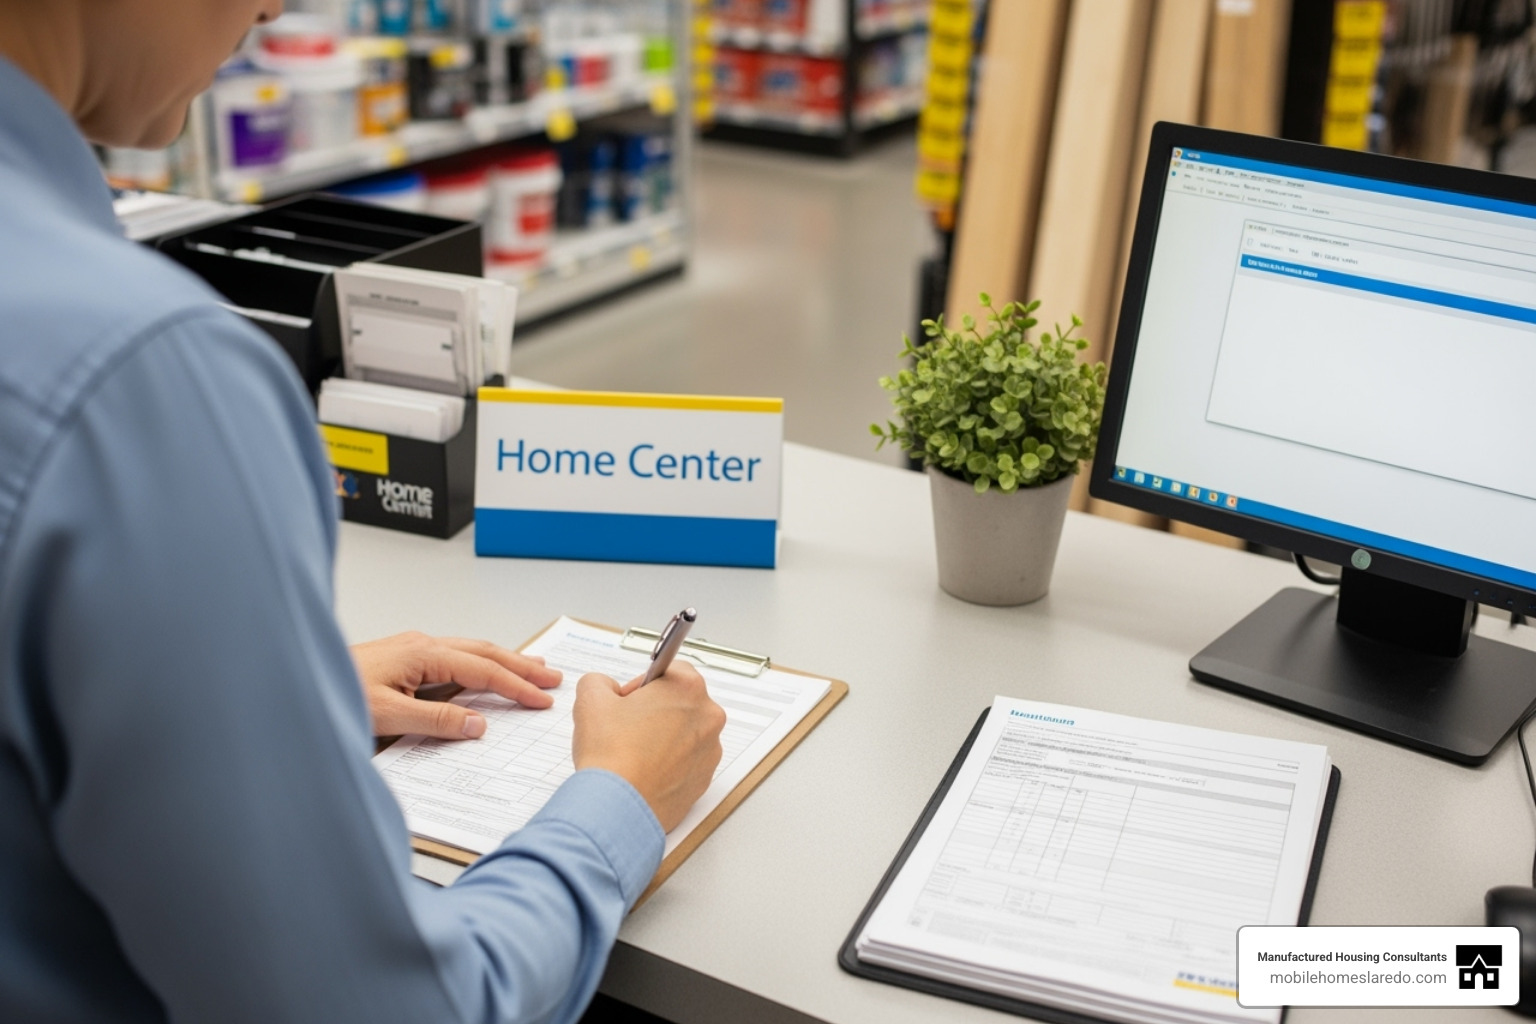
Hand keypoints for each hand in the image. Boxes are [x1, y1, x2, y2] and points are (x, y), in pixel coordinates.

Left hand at [352, 632, 562, 739]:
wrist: (291, 682)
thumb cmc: (333, 694)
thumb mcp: (386, 716)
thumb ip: (435, 721)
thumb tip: (478, 724)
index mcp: (422, 653)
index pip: (482, 669)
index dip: (516, 685)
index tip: (543, 699)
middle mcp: (421, 646)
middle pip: (484, 651)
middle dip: (521, 665)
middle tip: (552, 678)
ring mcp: (412, 650)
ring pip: (470, 652)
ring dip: (503, 661)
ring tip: (531, 668)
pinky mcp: (403, 660)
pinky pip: (453, 659)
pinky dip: (479, 666)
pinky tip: (483, 674)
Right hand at [572, 661, 725, 831]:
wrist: (617, 808)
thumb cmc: (611, 756)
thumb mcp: (591, 699)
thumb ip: (600, 682)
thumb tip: (606, 688)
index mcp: (688, 689)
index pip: (669, 670)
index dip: (642, 684)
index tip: (627, 700)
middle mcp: (708, 718)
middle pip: (679, 702)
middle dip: (654, 711)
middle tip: (626, 727)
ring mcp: (710, 751)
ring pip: (684, 733)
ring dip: (662, 737)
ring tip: (632, 753)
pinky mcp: (704, 780)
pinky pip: (686, 762)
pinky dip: (668, 764)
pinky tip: (643, 771)